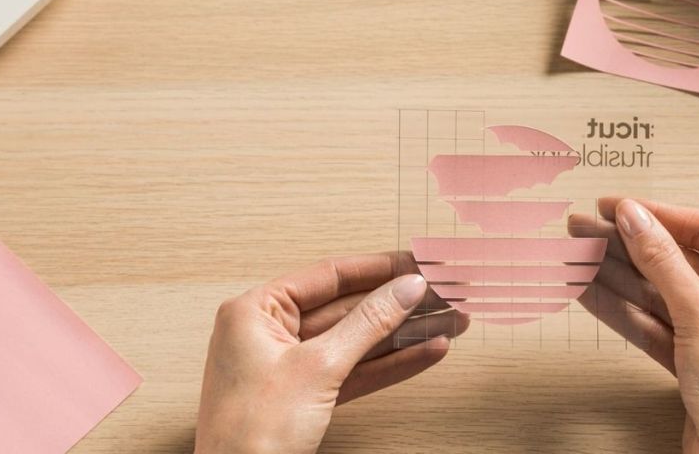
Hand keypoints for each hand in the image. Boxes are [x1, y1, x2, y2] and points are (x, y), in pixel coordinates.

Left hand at [195, 251, 468, 453]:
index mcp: (256, 311)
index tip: (416, 263)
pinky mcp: (306, 397)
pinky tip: (425, 352)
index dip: (378, 269)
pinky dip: (389, 364)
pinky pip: (354, 371)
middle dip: (398, 304)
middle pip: (348, 308)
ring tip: (447, 322)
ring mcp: (289, 366)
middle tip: (441, 294)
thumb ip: (367, 324)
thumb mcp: (318, 368)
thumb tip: (404, 288)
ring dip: (403, 334)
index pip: (328, 276)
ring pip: (357, 341)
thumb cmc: (251, 435)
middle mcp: (269, 332)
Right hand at [569, 198, 698, 453]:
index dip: (659, 215)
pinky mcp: (691, 360)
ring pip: (656, 292)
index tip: (620, 207)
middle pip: (675, 261)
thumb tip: (636, 217)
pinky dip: (619, 308)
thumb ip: (662, 260)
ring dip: (614, 275)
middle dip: (627, 246)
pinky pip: (650, 322)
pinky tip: (589, 291)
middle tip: (588, 229)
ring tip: (578, 256)